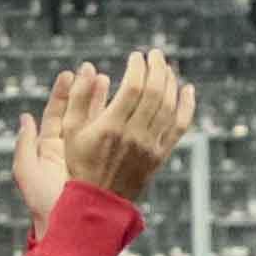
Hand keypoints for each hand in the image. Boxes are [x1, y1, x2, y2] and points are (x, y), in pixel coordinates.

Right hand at [64, 44, 191, 202]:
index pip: (134, 87)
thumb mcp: (69, 130)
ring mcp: (151, 146)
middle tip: (154, 54)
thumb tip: (85, 67)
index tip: (135, 56)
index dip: (138, 67)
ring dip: (170, 82)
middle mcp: (134, 135)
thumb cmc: (80, 162)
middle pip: (155, 93)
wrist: (98, 200)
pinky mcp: (161, 155)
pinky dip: (187, 106)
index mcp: (111, 126)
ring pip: (169, 106)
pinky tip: (187, 90)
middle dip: (157, 68)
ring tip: (166, 67)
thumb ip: (77, 97)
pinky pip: (180, 126)